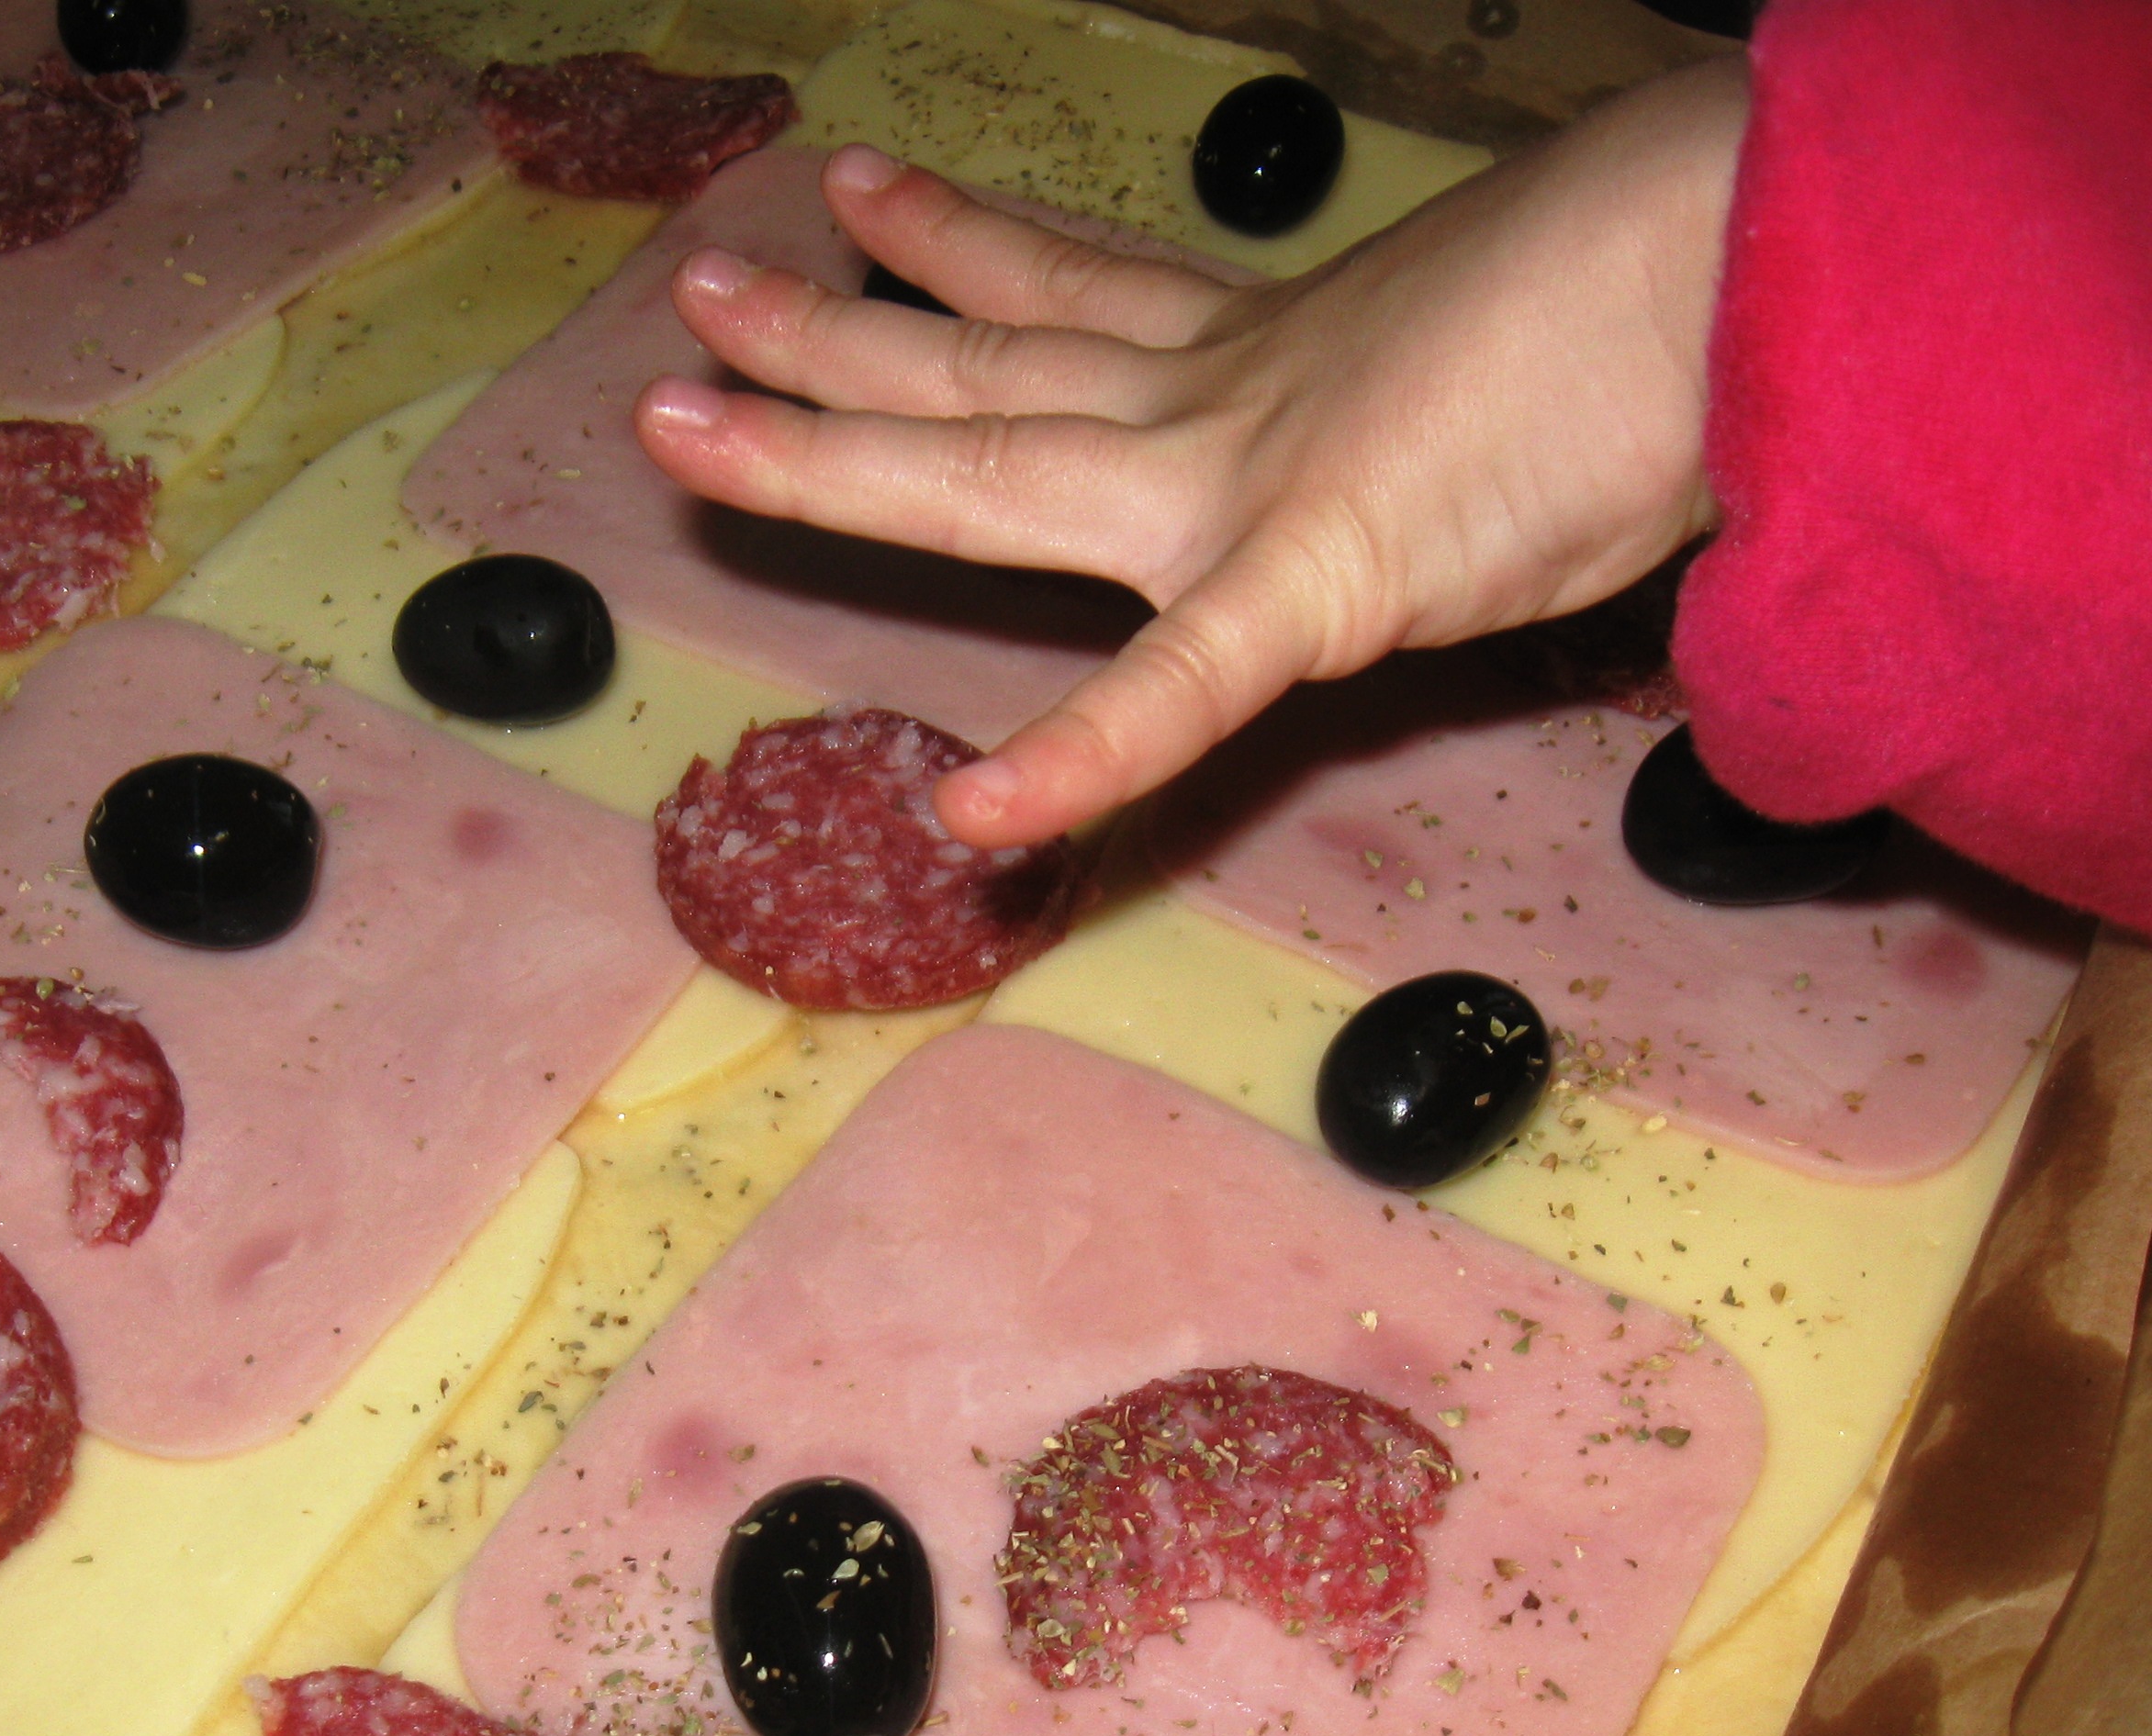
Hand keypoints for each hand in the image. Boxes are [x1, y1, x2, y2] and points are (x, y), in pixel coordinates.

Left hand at [632, 59, 1750, 847]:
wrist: (1755, 266)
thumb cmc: (1661, 322)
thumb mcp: (1493, 383)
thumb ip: (1423, 445)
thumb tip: (1447, 473)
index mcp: (1263, 361)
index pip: (1072, 301)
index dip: (956, 257)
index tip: (865, 207)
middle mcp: (1216, 408)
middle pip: (981, 367)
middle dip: (828, 341)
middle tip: (697, 296)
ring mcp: (1244, 490)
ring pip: (992, 459)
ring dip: (828, 436)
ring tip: (685, 395)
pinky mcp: (1319, 582)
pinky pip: (1180, 690)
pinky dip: (1081, 761)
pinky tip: (976, 821)